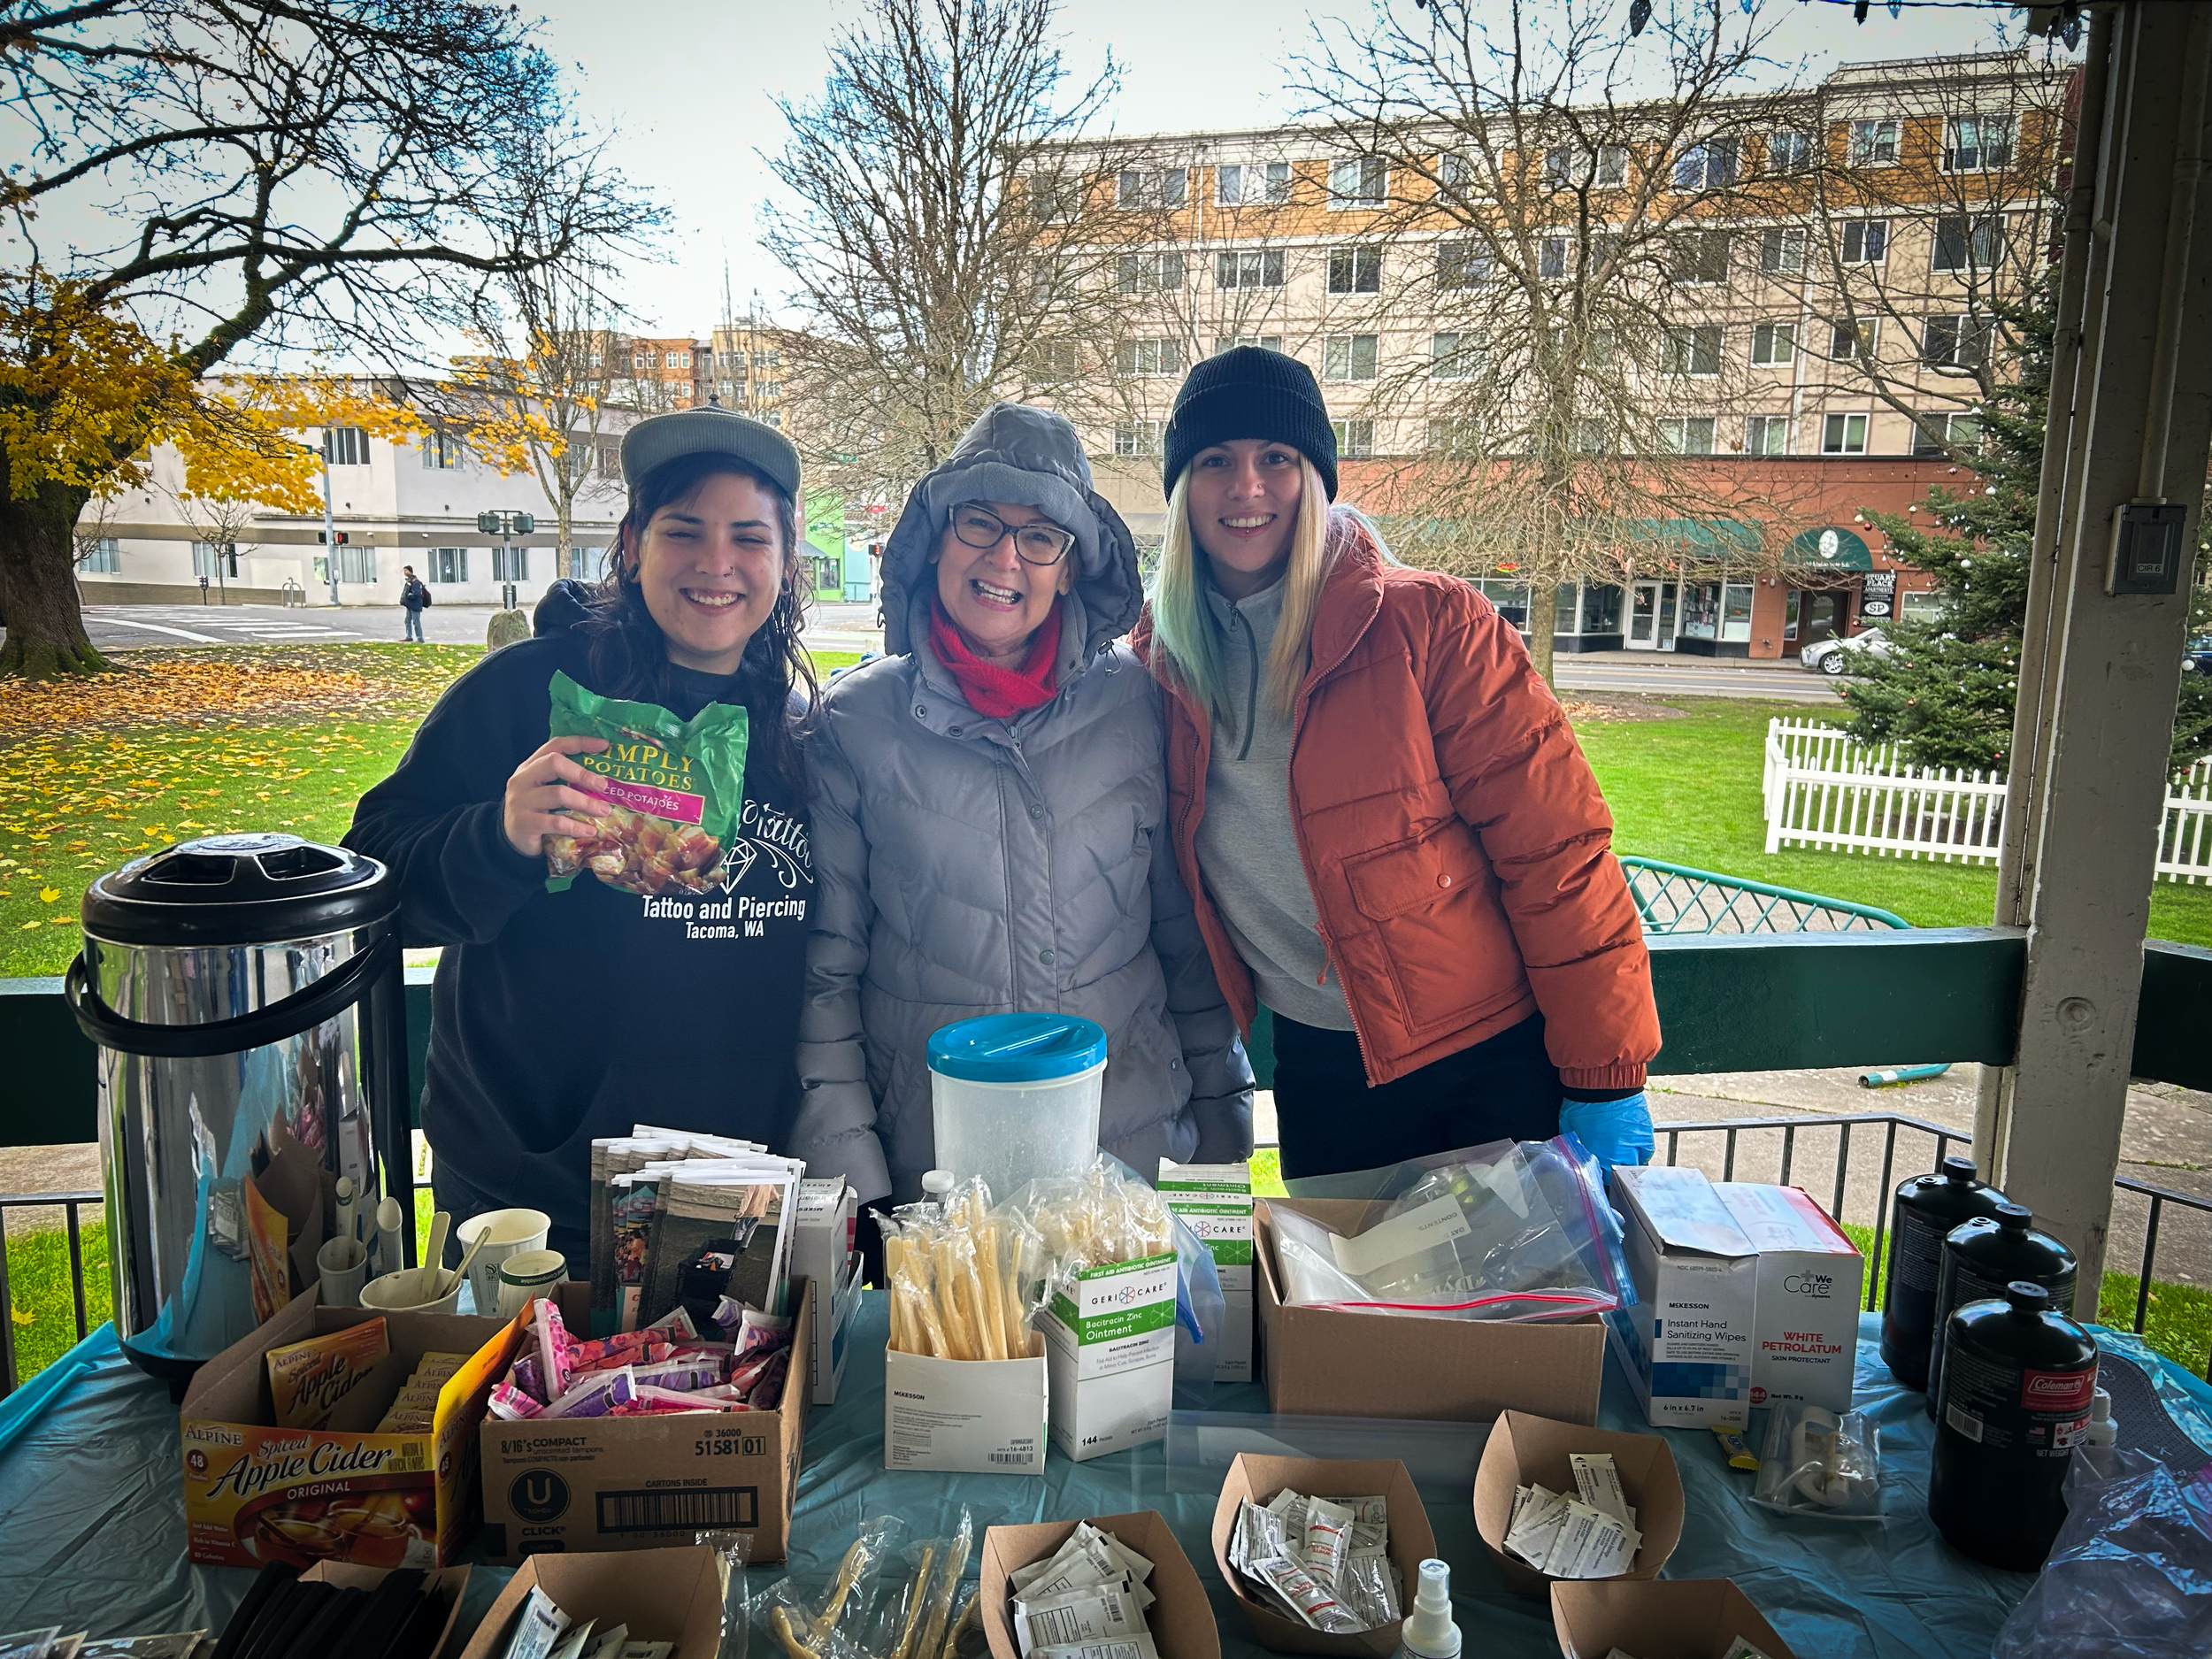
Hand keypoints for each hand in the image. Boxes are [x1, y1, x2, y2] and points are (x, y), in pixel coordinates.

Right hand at [502, 734, 610, 856]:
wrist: (512, 838)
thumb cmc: (537, 810)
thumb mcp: (546, 790)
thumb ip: (566, 780)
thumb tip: (605, 778)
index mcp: (530, 766)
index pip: (555, 745)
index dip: (581, 742)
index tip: (604, 745)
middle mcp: (523, 779)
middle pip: (554, 763)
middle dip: (583, 773)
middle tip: (604, 786)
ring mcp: (521, 800)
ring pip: (558, 793)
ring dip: (586, 803)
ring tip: (604, 811)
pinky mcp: (524, 823)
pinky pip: (556, 822)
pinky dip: (576, 826)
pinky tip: (590, 831)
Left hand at [1559, 1093, 1654, 1172]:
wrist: (1602, 1080)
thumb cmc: (1582, 1100)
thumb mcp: (1567, 1124)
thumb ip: (1570, 1142)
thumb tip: (1567, 1152)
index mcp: (1597, 1153)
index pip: (1602, 1179)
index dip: (1599, 1177)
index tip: (1597, 1175)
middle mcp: (1618, 1153)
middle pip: (1620, 1175)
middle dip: (1614, 1173)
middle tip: (1609, 1167)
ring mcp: (1634, 1143)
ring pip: (1636, 1165)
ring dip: (1629, 1164)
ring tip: (1622, 1160)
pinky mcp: (1645, 1132)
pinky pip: (1647, 1151)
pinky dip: (1642, 1153)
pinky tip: (1635, 1152)